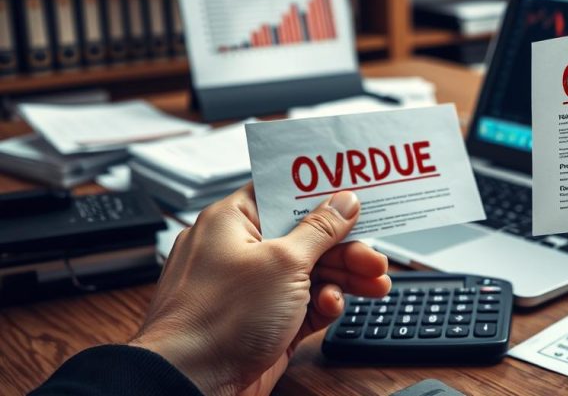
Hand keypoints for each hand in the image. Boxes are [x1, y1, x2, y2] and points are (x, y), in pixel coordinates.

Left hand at [130, 185, 390, 395]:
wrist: (192, 384)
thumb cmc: (218, 319)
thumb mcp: (283, 263)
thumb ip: (319, 230)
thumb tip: (343, 202)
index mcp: (233, 221)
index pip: (283, 193)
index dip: (322, 192)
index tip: (357, 193)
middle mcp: (240, 250)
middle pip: (306, 236)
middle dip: (346, 247)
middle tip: (375, 256)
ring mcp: (252, 288)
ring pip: (310, 272)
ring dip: (344, 277)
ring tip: (375, 284)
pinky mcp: (264, 321)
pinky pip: (303, 303)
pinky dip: (322, 304)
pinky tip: (333, 307)